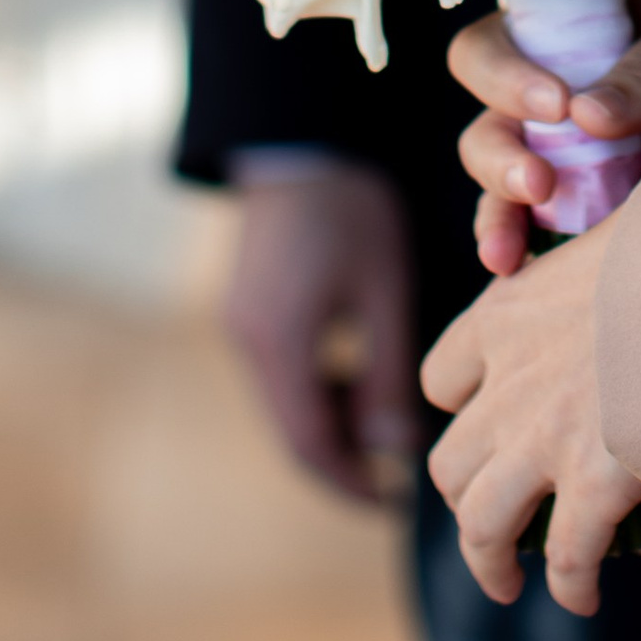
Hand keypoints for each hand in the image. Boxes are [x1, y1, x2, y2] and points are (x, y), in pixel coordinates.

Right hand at [223, 160, 419, 503]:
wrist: (302, 136)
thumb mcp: (383, 288)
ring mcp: (243, 326)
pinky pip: (283, 374)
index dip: (352, 483)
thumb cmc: (352, 207)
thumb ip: (387, 370)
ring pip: (287, 405)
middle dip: (344, 463)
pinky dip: (320, 391)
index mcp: (279, 343)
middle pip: (293, 432)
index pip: (311, 444)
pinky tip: (360, 378)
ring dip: (334, 426)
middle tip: (396, 481)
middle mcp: (249, 343)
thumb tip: (395, 447)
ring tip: (389, 428)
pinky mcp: (250, 309)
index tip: (397, 504)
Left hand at [420, 211, 640, 614]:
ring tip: (508, 584)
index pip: (442, 376)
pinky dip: (571, 587)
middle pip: (449, 463)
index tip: (488, 425)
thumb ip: (605, 267)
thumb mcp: (617, 234)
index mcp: (506, 315)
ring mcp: (544, 436)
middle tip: (492, 522)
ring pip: (480, 523)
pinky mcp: (591, 481)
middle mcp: (509, 381)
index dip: (461, 408)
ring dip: (488, 562)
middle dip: (464, 499)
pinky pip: (566, 557)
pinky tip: (585, 598)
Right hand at [449, 0, 640, 274]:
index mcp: (568, 32)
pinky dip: (545, 262)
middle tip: (538, 185)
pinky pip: (566, 237)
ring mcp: (588, 156)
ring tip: (509, 255)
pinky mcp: (622, 204)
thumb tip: (583, 121)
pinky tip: (536, 288)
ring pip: (513, 192)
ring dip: (501, 219)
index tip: (556, 104)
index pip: (490, 51)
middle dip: (499, 160)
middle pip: (490, 130)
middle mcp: (563, 96)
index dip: (503, 78)